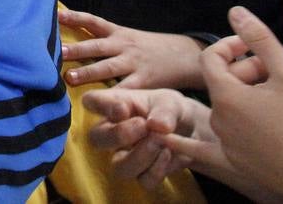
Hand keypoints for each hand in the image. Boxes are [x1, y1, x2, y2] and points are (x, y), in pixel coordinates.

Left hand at [60, 8, 204, 88]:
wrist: (185, 55)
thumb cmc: (149, 48)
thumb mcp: (127, 37)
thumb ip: (104, 39)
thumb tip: (71, 41)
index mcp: (118, 33)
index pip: (93, 21)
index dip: (75, 17)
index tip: (56, 15)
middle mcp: (124, 46)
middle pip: (96, 46)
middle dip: (76, 49)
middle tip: (58, 53)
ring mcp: (134, 63)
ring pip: (108, 68)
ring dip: (88, 73)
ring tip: (70, 78)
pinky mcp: (144, 81)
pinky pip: (127, 90)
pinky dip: (114, 97)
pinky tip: (101, 103)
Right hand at [83, 86, 204, 189]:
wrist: (191, 132)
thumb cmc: (171, 111)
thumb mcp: (170, 103)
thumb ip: (164, 111)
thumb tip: (158, 126)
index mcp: (115, 106)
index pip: (91, 101)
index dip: (98, 105)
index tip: (122, 108)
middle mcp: (114, 132)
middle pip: (96, 139)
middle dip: (118, 135)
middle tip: (143, 126)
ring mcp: (126, 156)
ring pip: (119, 167)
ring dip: (140, 156)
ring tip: (160, 142)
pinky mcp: (143, 174)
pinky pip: (143, 180)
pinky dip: (157, 169)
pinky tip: (168, 154)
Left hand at [189, 6, 282, 202]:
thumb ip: (259, 38)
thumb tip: (235, 11)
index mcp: (226, 96)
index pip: (210, 58)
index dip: (229, 45)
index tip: (253, 45)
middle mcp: (219, 121)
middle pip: (222, 84)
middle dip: (245, 71)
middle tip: (278, 74)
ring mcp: (226, 145)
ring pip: (228, 109)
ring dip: (245, 97)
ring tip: (279, 99)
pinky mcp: (236, 164)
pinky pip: (207, 148)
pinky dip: (189, 140)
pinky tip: (166, 137)